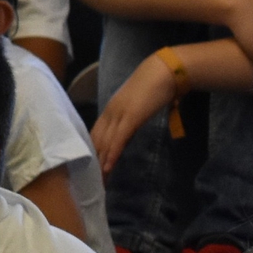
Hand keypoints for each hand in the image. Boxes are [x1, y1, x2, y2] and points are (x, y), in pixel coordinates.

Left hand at [90, 50, 178, 170]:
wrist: (164, 70)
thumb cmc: (154, 87)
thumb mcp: (137, 106)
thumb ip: (130, 119)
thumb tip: (128, 133)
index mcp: (111, 109)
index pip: (95, 134)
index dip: (91, 151)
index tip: (88, 168)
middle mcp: (110, 112)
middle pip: (96, 141)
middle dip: (92, 162)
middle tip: (89, 181)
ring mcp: (119, 114)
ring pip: (104, 142)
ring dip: (99, 163)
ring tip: (97, 182)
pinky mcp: (131, 117)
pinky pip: (118, 139)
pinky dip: (112, 154)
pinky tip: (108, 167)